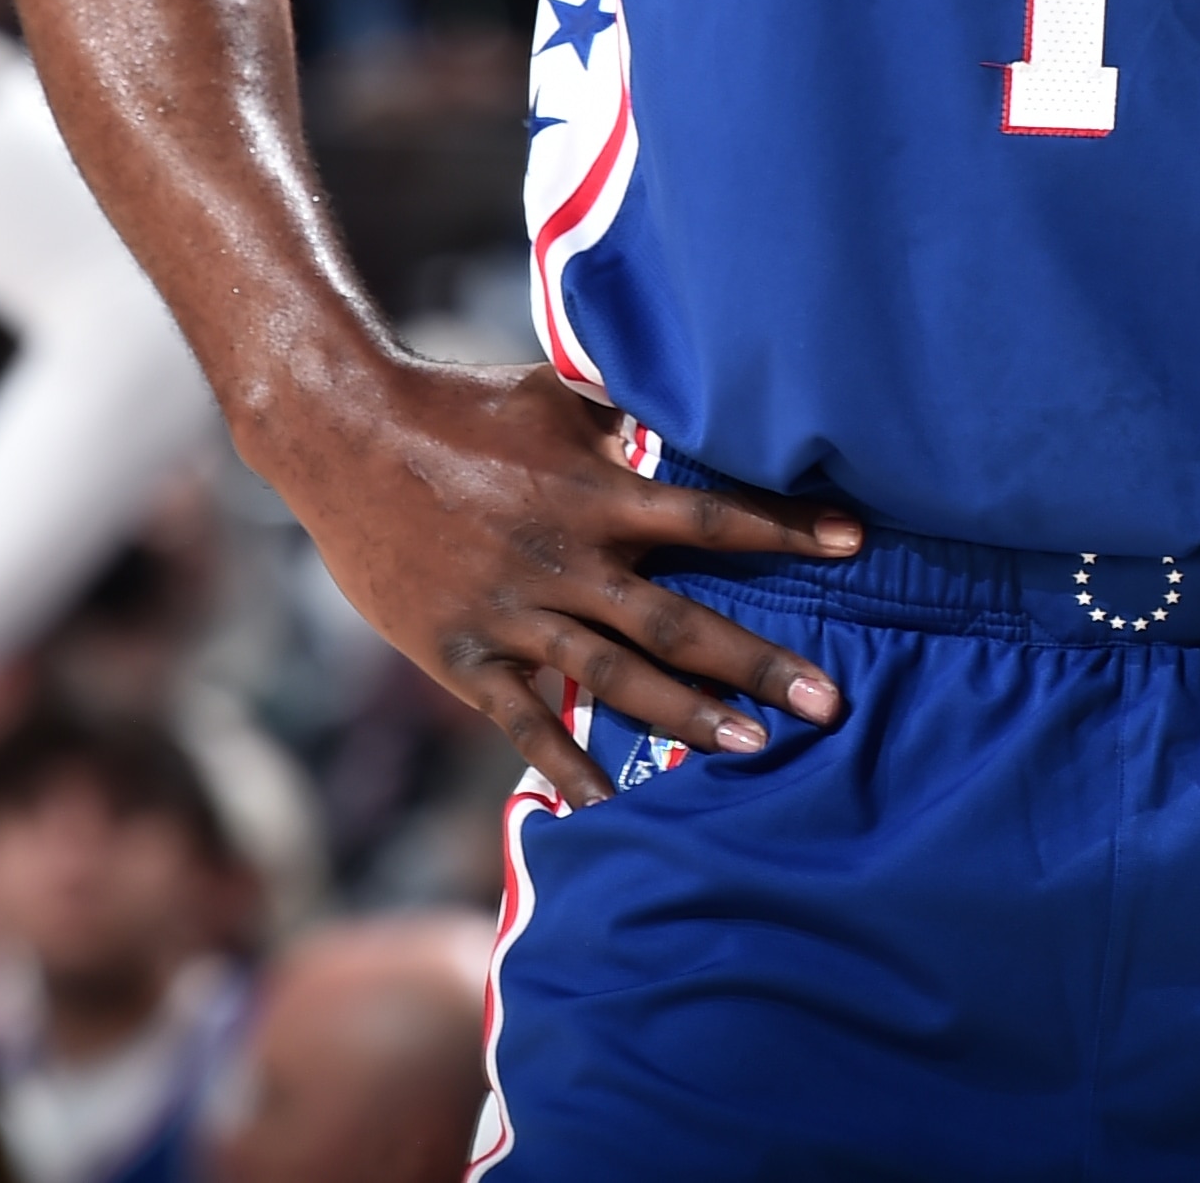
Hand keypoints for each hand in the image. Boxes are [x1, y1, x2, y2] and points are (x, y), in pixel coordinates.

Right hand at [266, 357, 860, 810]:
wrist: (344, 436)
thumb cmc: (461, 405)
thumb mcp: (555, 393)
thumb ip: (627, 418)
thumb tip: (699, 410)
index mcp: (594, 490)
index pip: (712, 515)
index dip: (786, 529)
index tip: (856, 541)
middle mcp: (563, 557)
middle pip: (677, 619)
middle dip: (757, 662)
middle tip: (827, 702)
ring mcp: (512, 611)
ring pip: (613, 676)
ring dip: (685, 716)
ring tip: (752, 749)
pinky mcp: (461, 652)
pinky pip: (520, 718)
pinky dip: (561, 763)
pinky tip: (601, 806)